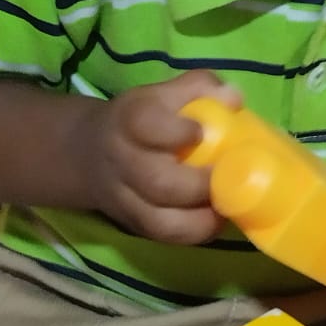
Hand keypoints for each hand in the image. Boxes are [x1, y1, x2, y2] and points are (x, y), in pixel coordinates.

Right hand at [82, 72, 242, 244]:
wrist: (91, 152)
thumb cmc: (145, 118)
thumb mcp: (165, 94)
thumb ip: (199, 88)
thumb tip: (233, 99)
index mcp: (130, 120)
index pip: (145, 125)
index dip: (175, 132)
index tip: (200, 132)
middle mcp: (123, 160)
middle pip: (155, 181)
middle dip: (197, 185)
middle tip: (226, 177)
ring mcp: (125, 197)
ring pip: (158, 220)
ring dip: (199, 218)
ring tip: (224, 206)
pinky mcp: (133, 224)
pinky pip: (164, 238)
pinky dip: (195, 233)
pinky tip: (215, 219)